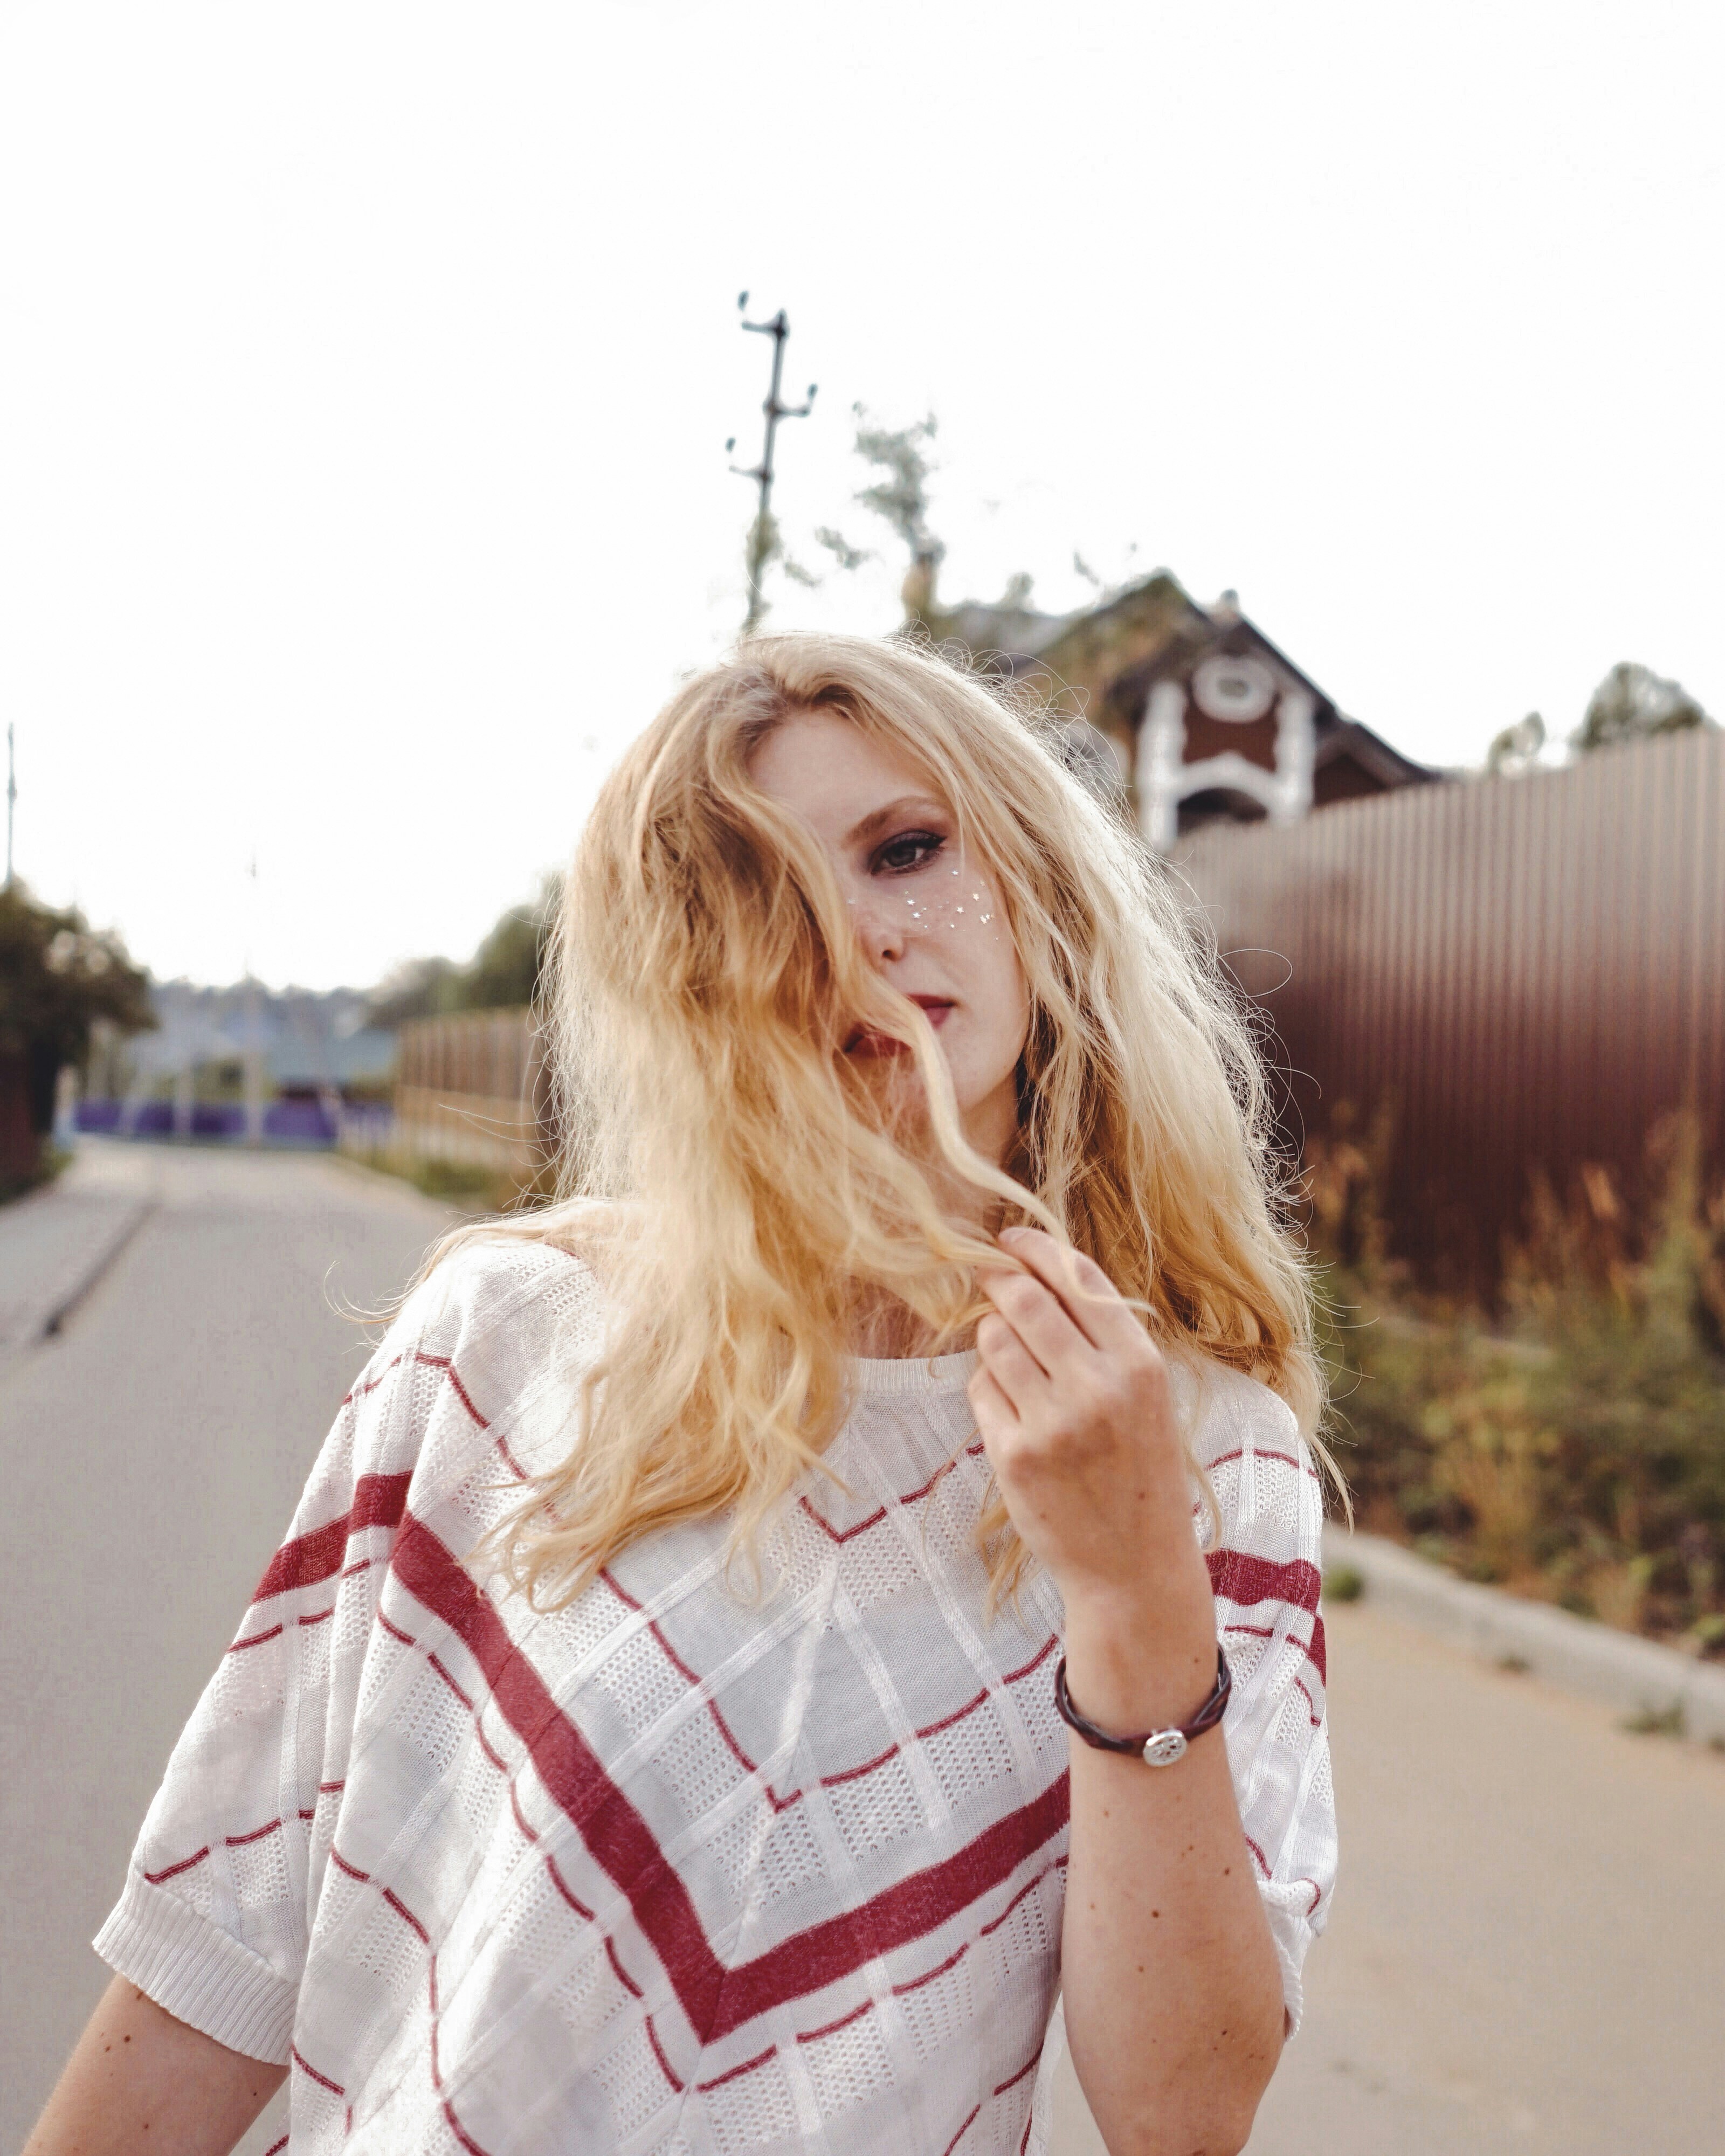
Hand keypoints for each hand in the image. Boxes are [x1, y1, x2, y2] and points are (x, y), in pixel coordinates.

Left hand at [969, 1228, 1210, 1623]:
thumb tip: (1042, 1272)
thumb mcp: (1146, 1397)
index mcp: (1140, 1365)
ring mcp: (1052, 1423)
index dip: (1036, 1248)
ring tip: (1010, 1354)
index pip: (1078, 1278)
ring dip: (991, 1334)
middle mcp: (1098, 1387)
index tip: (1010, 1238)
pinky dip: (987, 1386)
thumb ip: (1104, 1339)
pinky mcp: (1014, 1456)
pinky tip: (1012, 1407)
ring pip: (993, 1340)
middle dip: (998, 1279)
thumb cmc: (1141, 1471)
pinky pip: (980, 1390)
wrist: (1135, 1567)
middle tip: (986, 1273)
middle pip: (1024, 1299)